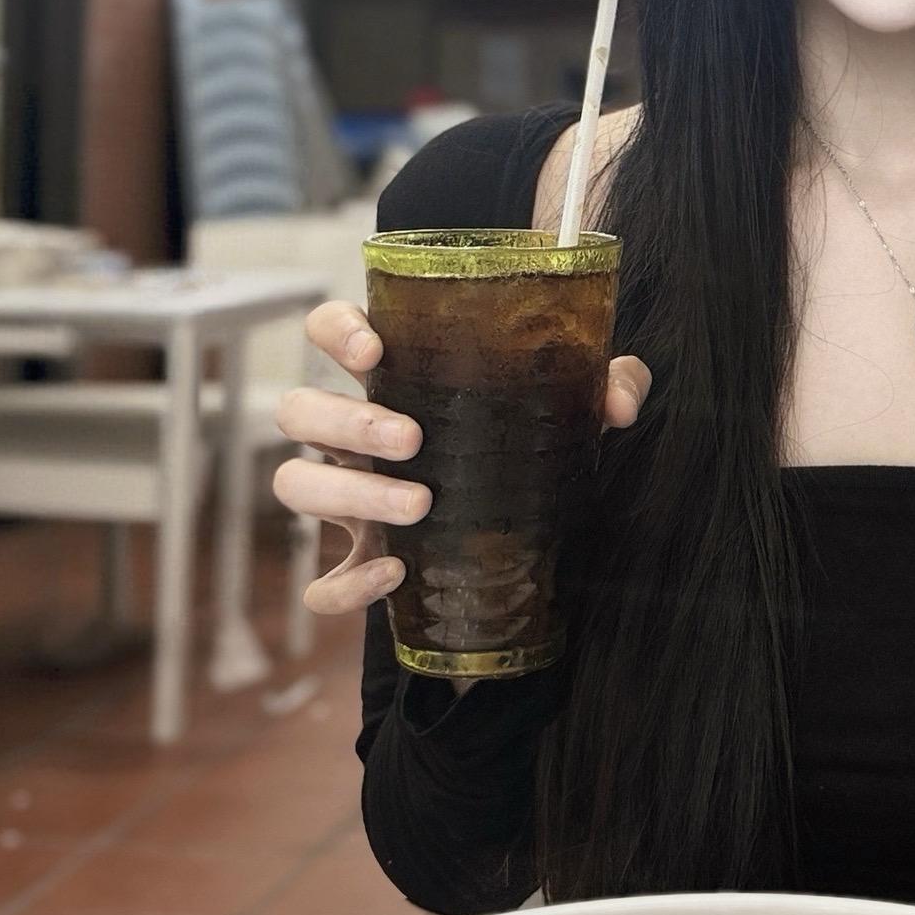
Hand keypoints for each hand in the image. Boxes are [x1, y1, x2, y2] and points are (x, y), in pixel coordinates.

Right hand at [273, 300, 651, 618]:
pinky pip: (320, 583)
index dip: (335, 331)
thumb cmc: (529, 443)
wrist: (534, 534)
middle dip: (347, 423)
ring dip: (348, 495)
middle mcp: (354, 434)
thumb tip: (619, 399)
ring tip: (419, 505)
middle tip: (412, 441)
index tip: (371, 349)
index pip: (327, 330)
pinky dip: (345, 584)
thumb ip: (605, 384)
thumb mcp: (571, 409)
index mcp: (392, 377)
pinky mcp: (360, 560)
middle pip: (299, 410)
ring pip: (295, 485)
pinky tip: (395, 575)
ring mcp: (349, 497)